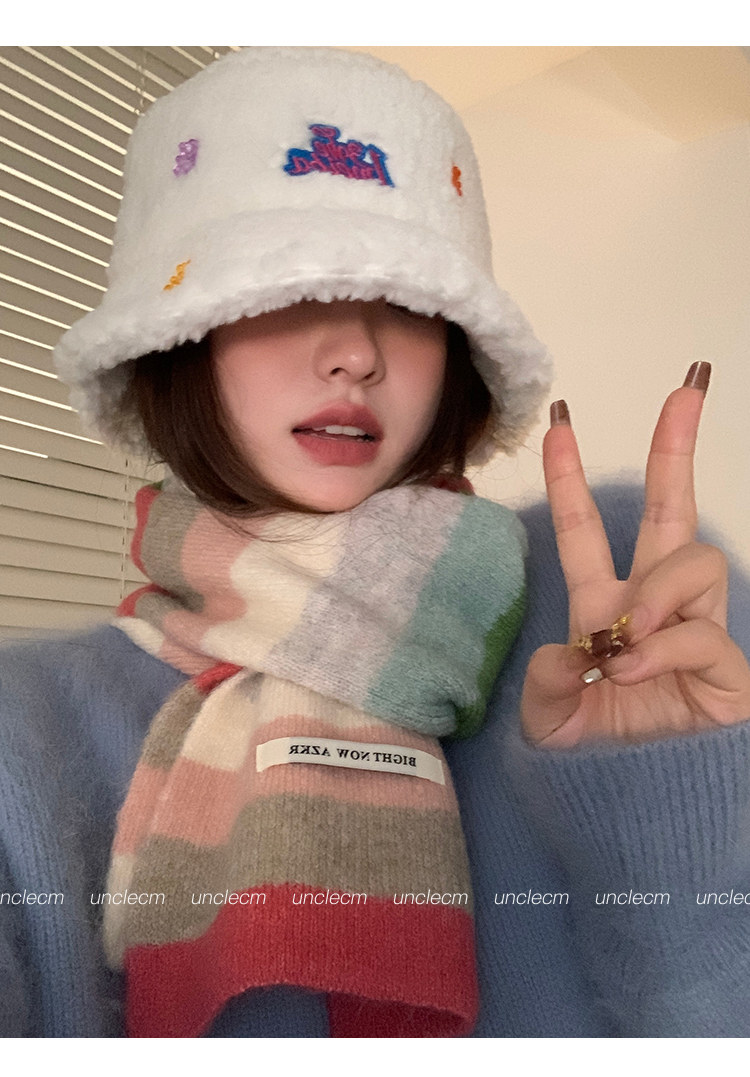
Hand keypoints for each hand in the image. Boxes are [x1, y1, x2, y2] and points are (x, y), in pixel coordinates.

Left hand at [521, 363, 749, 747]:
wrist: (637, 812)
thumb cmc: (595, 761)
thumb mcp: (547, 721)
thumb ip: (544, 683)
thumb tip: (569, 647)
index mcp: (604, 608)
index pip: (586, 531)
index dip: (570, 479)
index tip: (559, 424)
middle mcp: (652, 607)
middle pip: (670, 510)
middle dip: (676, 448)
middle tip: (685, 387)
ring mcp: (694, 629)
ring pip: (693, 562)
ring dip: (654, 590)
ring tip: (625, 635)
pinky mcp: (727, 665)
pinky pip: (702, 632)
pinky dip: (663, 646)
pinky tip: (636, 669)